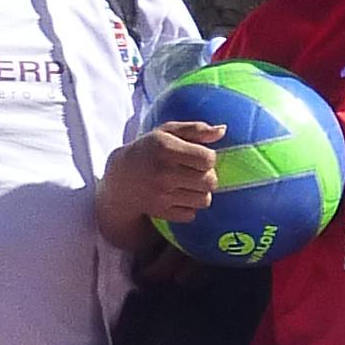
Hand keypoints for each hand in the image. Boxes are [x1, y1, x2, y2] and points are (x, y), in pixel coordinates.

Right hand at [98, 120, 224, 237]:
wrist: (121, 179)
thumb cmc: (150, 150)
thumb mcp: (167, 132)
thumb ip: (196, 129)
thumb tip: (223, 130)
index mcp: (165, 148)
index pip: (208, 159)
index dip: (208, 158)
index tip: (198, 156)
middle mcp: (162, 172)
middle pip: (210, 182)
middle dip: (208, 177)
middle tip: (195, 172)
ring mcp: (160, 195)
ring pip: (204, 200)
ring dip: (200, 193)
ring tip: (187, 184)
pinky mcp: (160, 212)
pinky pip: (191, 214)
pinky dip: (189, 207)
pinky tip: (177, 196)